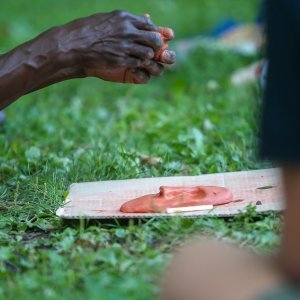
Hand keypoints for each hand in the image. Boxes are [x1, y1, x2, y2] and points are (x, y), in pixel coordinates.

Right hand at [52, 10, 169, 82]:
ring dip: (147, 56)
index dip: (152, 32)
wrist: (74, 45)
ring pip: (149, 52)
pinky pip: (138, 62)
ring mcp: (125, 46)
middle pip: (154, 39)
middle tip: (152, 49)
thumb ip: (125, 21)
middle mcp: (127, 31)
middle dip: (155, 45)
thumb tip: (141, 19)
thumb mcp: (107, 19)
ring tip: (141, 57)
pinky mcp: (121, 59)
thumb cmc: (87, 30)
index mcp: (124, 18)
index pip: (149, 25)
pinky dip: (138, 63)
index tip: (150, 37)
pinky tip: (132, 62)